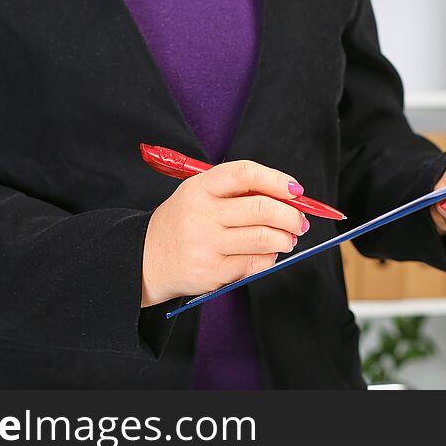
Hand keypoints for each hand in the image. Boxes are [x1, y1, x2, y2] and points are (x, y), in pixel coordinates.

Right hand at [141, 160, 309, 306]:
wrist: (145, 258)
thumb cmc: (183, 223)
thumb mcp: (198, 195)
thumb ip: (237, 192)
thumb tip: (288, 198)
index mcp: (199, 187)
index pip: (245, 174)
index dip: (277, 180)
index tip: (296, 190)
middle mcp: (201, 214)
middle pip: (262, 208)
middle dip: (291, 216)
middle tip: (299, 221)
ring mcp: (206, 244)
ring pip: (264, 238)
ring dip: (285, 239)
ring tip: (286, 239)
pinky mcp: (211, 272)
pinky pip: (254, 263)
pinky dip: (269, 259)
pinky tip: (266, 255)